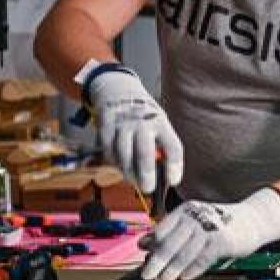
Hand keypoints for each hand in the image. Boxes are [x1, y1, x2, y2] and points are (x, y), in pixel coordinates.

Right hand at [89, 68, 182, 193]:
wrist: (119, 91)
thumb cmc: (144, 116)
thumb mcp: (159, 124)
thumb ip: (161, 147)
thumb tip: (163, 177)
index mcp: (161, 123)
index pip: (172, 146)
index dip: (175, 166)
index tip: (174, 180)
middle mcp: (142, 123)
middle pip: (145, 152)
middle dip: (147, 174)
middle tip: (148, 188)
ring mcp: (122, 125)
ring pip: (124, 155)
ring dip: (128, 172)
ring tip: (133, 180)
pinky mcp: (105, 128)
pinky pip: (108, 152)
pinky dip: (115, 163)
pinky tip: (120, 166)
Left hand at [140, 188, 279, 279]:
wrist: (253, 218)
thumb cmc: (221, 223)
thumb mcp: (193, 222)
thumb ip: (170, 231)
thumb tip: (143, 243)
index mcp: (185, 210)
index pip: (162, 229)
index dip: (151, 246)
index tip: (143, 259)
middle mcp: (196, 216)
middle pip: (170, 243)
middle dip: (157, 262)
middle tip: (147, 275)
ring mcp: (210, 228)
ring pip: (185, 253)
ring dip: (172, 270)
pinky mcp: (222, 241)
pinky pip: (202, 259)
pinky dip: (192, 270)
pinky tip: (185, 277)